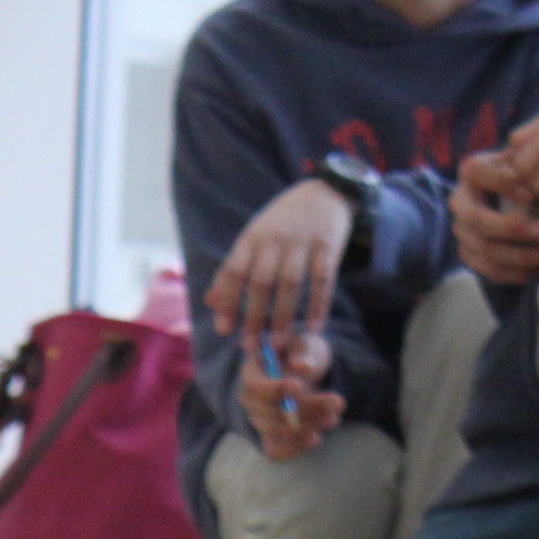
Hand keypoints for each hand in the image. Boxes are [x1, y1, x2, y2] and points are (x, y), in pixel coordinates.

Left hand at [205, 177, 354, 351]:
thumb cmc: (281, 223)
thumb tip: (210, 302)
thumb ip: (232, 269)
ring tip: (279, 343)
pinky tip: (314, 327)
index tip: (224, 329)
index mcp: (252, 237)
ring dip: (283, 315)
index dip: (228, 300)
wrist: (324, 192)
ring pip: (290, 283)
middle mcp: (275, 238)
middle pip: (261, 281)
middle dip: (254, 316)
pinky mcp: (328, 247)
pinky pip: (323, 280)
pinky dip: (319, 305)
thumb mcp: (254, 238)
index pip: (234, 270)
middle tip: (249, 346)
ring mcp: (303, 242)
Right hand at [238, 328, 343, 459]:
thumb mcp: (304, 344)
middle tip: (337, 402)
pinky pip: (275, 451)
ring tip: (333, 418)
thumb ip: (303, 351)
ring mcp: (258, 420)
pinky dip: (294, 448)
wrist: (304, 373)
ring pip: (275, 431)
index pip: (253, 386)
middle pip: (269, 411)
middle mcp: (249, 399)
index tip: (299, 386)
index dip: (274, 389)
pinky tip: (316, 438)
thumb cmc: (301, 354)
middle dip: (305, 409)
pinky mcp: (270, 437)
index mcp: (252, 371)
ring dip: (306, 427)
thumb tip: (303, 367)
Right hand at [454, 151, 538, 281]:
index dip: (503, 184)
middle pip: (478, 219)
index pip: (478, 174)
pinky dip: (514, 274)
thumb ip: (527, 150)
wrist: (511, 196)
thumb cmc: (523, 172)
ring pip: (486, 249)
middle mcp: (460, 201)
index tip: (532, 195)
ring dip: (522, 257)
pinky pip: (489, 270)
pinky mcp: (469, 254)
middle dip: (511, 228)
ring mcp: (462, 230)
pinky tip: (538, 270)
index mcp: (471, 172)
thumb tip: (528, 153)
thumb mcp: (525, 156)